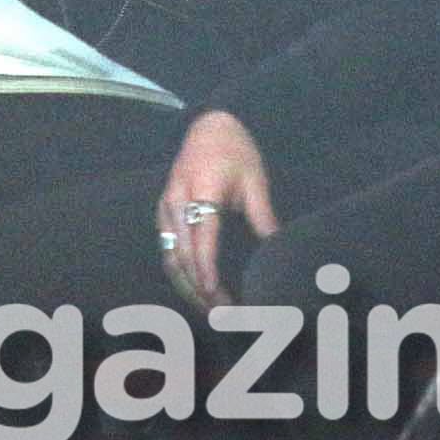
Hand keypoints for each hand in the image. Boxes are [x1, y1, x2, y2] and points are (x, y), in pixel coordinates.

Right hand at [157, 110, 279, 308]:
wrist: (208, 125)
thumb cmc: (235, 150)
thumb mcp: (254, 179)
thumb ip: (261, 214)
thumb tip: (276, 247)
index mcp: (202, 189)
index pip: (202, 235)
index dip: (206, 266)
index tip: (214, 292)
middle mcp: (177, 200)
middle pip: (182, 252)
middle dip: (199, 286)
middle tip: (222, 314)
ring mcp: (165, 207)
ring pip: (170, 256)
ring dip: (187, 285)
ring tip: (210, 310)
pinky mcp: (163, 212)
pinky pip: (166, 249)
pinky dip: (180, 273)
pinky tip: (195, 290)